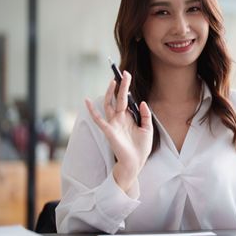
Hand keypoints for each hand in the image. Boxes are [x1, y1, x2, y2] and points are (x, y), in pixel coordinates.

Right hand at [85, 71, 153, 191]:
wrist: (136, 162)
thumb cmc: (141, 147)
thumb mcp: (147, 128)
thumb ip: (145, 115)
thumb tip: (141, 101)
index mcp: (129, 118)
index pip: (126, 100)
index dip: (126, 88)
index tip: (127, 75)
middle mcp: (119, 119)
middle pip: (119, 98)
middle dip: (121, 86)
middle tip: (124, 73)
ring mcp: (113, 124)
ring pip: (109, 105)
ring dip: (110, 93)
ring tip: (113, 80)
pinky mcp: (109, 131)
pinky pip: (99, 119)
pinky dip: (92, 110)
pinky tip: (87, 101)